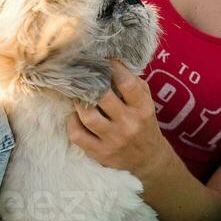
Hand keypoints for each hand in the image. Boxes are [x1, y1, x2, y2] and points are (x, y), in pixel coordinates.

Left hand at [66, 59, 166, 176]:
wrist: (148, 159)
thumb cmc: (144, 124)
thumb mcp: (147, 103)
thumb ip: (134, 85)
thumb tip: (111, 64)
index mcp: (143, 109)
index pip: (126, 83)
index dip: (112, 68)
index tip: (103, 60)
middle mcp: (129, 124)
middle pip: (103, 96)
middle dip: (89, 82)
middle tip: (82, 74)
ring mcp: (113, 140)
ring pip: (87, 116)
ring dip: (78, 102)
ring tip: (76, 94)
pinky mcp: (100, 153)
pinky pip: (77, 134)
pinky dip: (72, 122)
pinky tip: (75, 116)